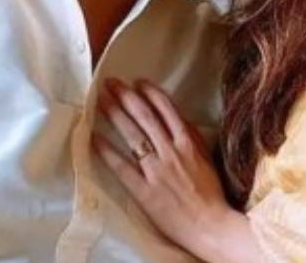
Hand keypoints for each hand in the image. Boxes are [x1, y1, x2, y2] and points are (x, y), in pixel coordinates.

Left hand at [93, 79, 258, 262]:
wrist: (210, 224)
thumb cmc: (210, 193)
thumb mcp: (206, 157)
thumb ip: (192, 136)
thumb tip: (178, 117)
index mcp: (188, 142)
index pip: (166, 110)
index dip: (150, 93)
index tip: (137, 81)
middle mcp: (171, 151)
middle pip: (145, 117)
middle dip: (126, 97)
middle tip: (111, 83)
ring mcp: (156, 170)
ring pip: (133, 135)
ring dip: (115, 115)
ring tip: (101, 101)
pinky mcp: (144, 190)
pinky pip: (122, 166)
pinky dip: (107, 151)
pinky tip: (94, 138)